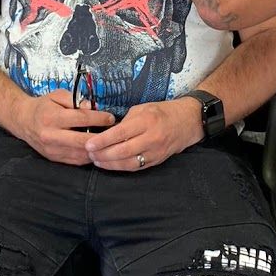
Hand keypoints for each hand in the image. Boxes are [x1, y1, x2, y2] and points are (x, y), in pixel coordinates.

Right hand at [14, 90, 115, 165]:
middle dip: (101, 137)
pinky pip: (76, 160)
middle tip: (113, 132)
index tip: (111, 117)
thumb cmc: (43, 106)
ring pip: (81, 154)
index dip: (99, 118)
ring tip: (108, 142)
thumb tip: (92, 107)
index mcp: (52, 118)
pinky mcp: (54, 158)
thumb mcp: (57, 95)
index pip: (81, 119)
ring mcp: (52, 150)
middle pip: (83, 141)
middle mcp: (51, 136)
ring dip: (97, 149)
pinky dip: (89, 156)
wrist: (23, 121)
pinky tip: (96, 149)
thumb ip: (75, 100)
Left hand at [83, 99, 201, 171]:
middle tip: (89, 154)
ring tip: (97, 160)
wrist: (187, 121)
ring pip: (128, 162)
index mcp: (146, 121)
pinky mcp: (157, 160)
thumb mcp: (142, 108)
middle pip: (122, 151)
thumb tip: (107, 132)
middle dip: (102, 154)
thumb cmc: (162, 112)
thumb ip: (125, 121)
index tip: (88, 144)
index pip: (120, 133)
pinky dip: (121, 167)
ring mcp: (155, 151)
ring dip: (110, 163)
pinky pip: (136, 167)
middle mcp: (151, 138)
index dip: (102, 140)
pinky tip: (110, 164)